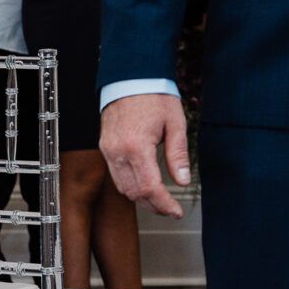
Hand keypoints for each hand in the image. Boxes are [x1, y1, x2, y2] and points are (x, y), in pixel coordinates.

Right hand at [100, 93, 190, 218]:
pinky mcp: (105, 148)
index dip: (164, 204)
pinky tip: (145, 185)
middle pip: (133, 193)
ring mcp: (108, 150)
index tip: (176, 211)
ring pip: (122, 187)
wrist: (131, 77)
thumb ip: (178, 154)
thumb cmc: (154, 96)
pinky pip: (116, 175)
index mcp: (136, 146)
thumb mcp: (175, 123)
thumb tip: (182, 181)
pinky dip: (130, 185)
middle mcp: (117, 151)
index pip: (149, 188)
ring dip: (141, 198)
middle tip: (172, 209)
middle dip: (154, 205)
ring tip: (161, 200)